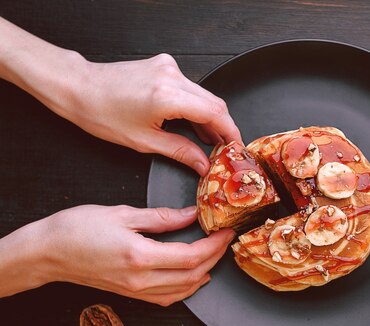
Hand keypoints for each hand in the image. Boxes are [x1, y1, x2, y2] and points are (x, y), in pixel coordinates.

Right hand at [0, 205, 234, 305]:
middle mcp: (140, 279)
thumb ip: (162, 217)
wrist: (48, 252)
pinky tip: (193, 276)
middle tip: (224, 239)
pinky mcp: (130, 294)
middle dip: (215, 257)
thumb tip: (191, 214)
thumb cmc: (78, 229)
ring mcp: (135, 290)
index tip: (226, 231)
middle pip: (193, 275)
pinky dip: (186, 288)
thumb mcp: (123, 213)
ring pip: (183, 290)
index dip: (214, 244)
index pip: (191, 256)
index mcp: (140, 256)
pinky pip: (166, 298)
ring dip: (204, 273)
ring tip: (214, 255)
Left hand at [71, 54, 241, 175]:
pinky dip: (196, 105)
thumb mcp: (144, 141)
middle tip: (225, 148)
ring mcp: (168, 68)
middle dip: (224, 126)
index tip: (236, 146)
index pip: (215, 113)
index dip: (231, 132)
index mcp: (167, 96)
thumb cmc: (102, 113)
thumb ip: (180, 151)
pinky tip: (193, 122)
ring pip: (204, 95)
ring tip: (209, 140)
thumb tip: (203, 164)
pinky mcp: (164, 65)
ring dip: (210, 117)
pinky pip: (190, 88)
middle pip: (214, 103)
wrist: (79, 88)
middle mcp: (171, 77)